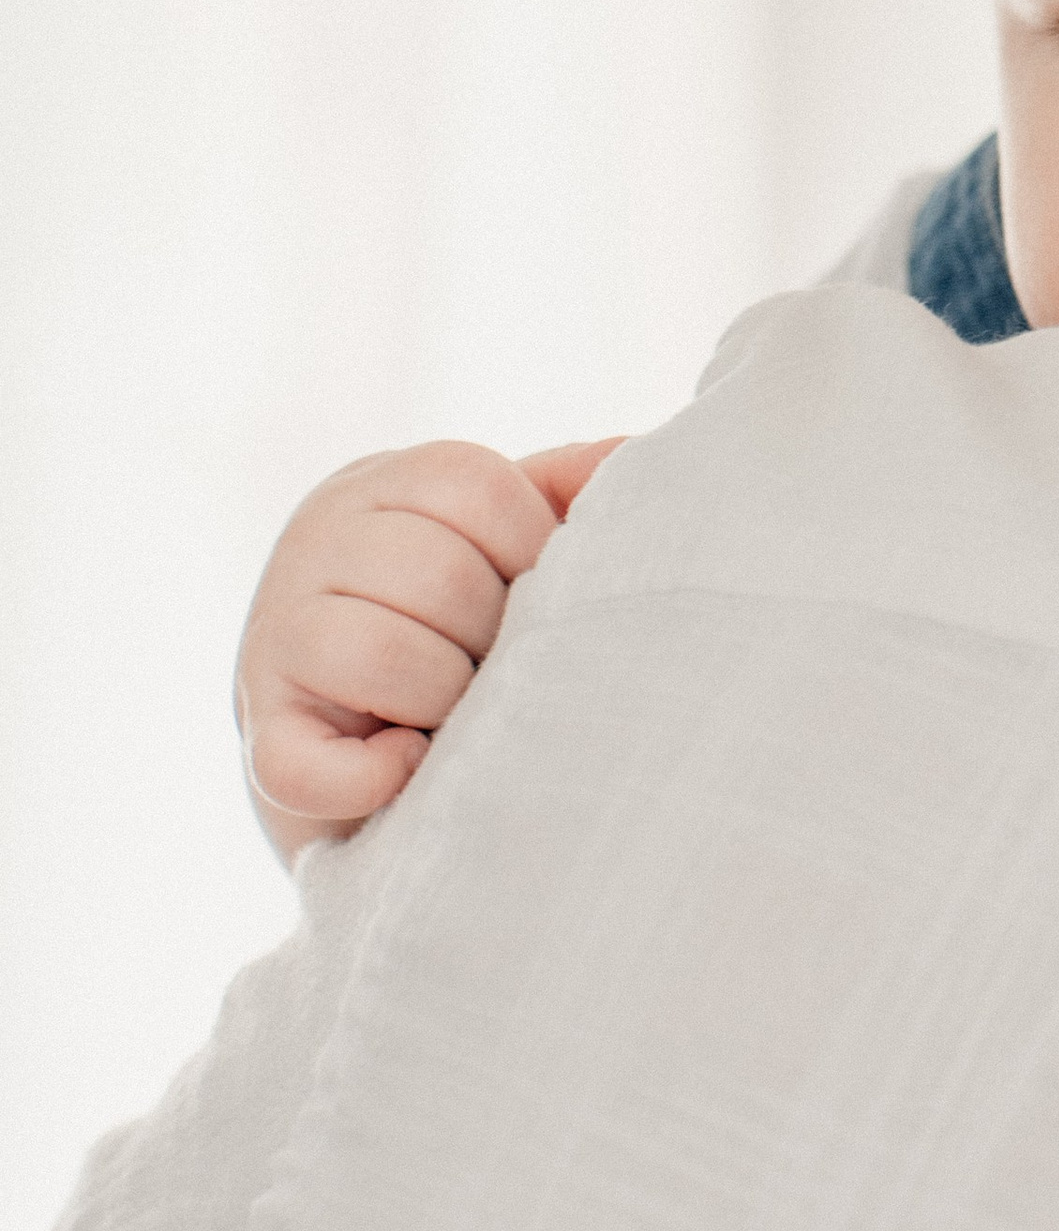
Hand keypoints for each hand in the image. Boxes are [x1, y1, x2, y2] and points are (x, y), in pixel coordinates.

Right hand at [235, 436, 622, 862]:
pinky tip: (408, 765)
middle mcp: (315, 543)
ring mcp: (273, 639)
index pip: (479, 488)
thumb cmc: (454, 617)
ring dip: (441, 700)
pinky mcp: (261, 735)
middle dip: (488, 635)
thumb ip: (557, 491)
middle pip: (437, 573)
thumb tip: (626, 453)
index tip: (528, 595)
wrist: (352, 728)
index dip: (530, 550)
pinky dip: (371, 777)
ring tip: (452, 713)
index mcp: (384, 484)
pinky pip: (308, 764)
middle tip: (489, 666)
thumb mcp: (497, 540)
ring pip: (377, 653)